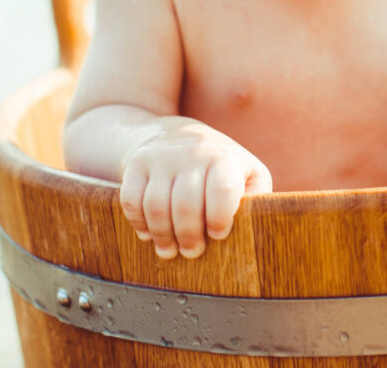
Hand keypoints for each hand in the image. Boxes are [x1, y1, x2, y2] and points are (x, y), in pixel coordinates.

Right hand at [119, 120, 271, 258]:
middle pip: (186, 205)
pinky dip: (139, 223)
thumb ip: (255, 197)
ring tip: (169, 250)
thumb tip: (252, 224)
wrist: (177, 134)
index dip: (220, 219)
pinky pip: (131, 200)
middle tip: (192, 253)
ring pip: (156, 206)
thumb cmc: (220, 165)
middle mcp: (191, 153)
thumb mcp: (247, 172)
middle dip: (189, 237)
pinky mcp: (137, 163)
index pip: (222, 190)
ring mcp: (161, 157)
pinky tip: (149, 234)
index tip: (218, 235)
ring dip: (162, 236)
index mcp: (223, 157)